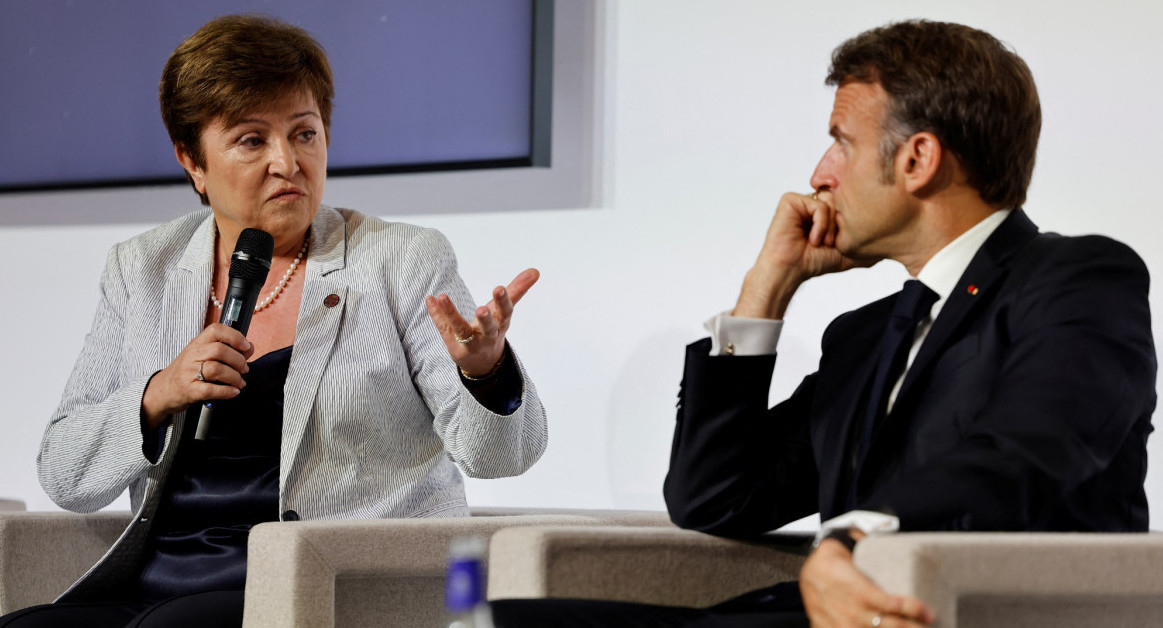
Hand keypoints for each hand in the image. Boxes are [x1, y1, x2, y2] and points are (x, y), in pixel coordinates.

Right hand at [141, 324, 253, 428]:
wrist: (162, 390)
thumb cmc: (186, 371)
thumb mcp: (203, 356)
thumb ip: (226, 350)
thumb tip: (250, 348)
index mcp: (197, 344)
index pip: (216, 330)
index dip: (234, 336)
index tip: (246, 346)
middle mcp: (192, 355)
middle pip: (219, 350)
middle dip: (238, 360)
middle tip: (244, 368)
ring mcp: (189, 373)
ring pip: (217, 369)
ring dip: (234, 377)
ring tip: (240, 382)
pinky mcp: (189, 390)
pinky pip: (211, 390)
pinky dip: (226, 391)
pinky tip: (233, 392)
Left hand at [426, 268, 539, 377]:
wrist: (482, 363)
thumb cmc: (494, 329)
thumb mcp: (504, 311)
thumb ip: (518, 289)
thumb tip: (536, 270)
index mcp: (501, 324)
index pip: (505, 313)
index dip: (503, 302)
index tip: (499, 289)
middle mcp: (487, 336)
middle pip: (488, 328)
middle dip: (485, 319)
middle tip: (481, 309)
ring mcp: (469, 342)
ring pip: (461, 331)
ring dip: (452, 314)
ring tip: (443, 297)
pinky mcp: (453, 345)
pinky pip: (443, 328)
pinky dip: (436, 313)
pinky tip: (430, 299)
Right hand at [734, 191, 871, 319]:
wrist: (791, 270)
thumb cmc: (813, 263)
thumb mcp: (847, 254)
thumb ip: (866, 247)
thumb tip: (888, 247)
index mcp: (824, 212)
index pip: (847, 205)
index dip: (847, 224)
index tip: (837, 242)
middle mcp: (813, 203)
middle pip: (841, 201)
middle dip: (840, 227)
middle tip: (830, 243)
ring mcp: (802, 201)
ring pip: (831, 202)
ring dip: (830, 228)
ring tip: (820, 242)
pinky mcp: (791, 200)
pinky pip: (818, 205)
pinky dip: (819, 225)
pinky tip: (811, 238)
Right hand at [800, 532, 934, 627]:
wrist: (807, 573)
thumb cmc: (832, 563)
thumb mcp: (852, 553)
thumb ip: (871, 547)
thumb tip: (893, 533)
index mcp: (859, 590)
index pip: (893, 605)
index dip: (914, 610)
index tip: (929, 612)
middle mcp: (854, 612)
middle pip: (893, 626)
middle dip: (915, 627)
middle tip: (928, 624)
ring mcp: (844, 626)